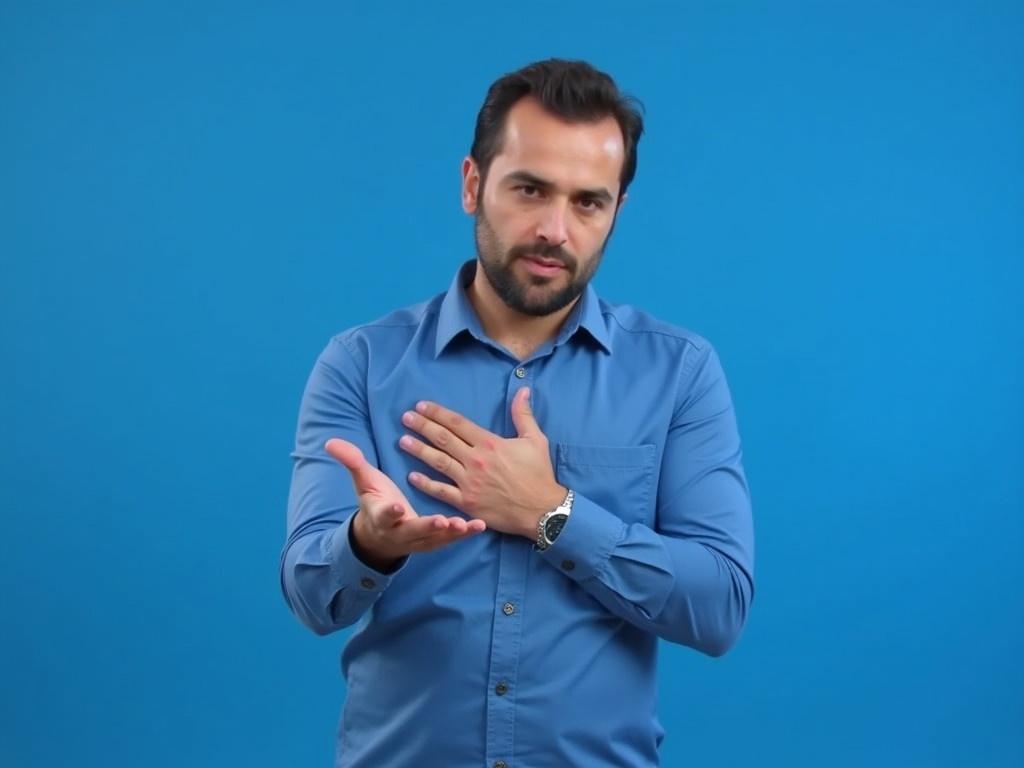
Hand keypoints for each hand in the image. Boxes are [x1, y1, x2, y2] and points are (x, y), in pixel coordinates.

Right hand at [325, 439, 486, 570]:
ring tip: (465, 525)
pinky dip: (464, 534)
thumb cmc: (375, 501)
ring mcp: (418, 539)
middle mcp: (400, 531)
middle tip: (441, 521)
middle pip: (413, 531)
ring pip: (435, 538)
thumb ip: (351, 462)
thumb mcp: (362, 482)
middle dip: (427, 527)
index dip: (389, 512)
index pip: (384, 514)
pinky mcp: (434, 542)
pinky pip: (450, 539)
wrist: (380, 537)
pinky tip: (479, 526)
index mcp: (381, 516)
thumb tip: (330, 442)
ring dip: (451, 533)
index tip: (396, 506)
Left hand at [398, 387, 566, 538]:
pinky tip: (412, 476)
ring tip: (402, 440)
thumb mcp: (535, 440)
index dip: (437, 413)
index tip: (421, 406)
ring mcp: (469, 482)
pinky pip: (441, 491)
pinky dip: (425, 484)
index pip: (457, 423)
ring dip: (419, 450)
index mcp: (490, 443)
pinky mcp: (467, 503)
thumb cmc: (539, 474)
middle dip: (422, 426)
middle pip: (443, 439)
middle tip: (405, 418)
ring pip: (438, 462)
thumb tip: (523, 390)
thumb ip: (523, 414)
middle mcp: (476, 460)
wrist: (542, 510)